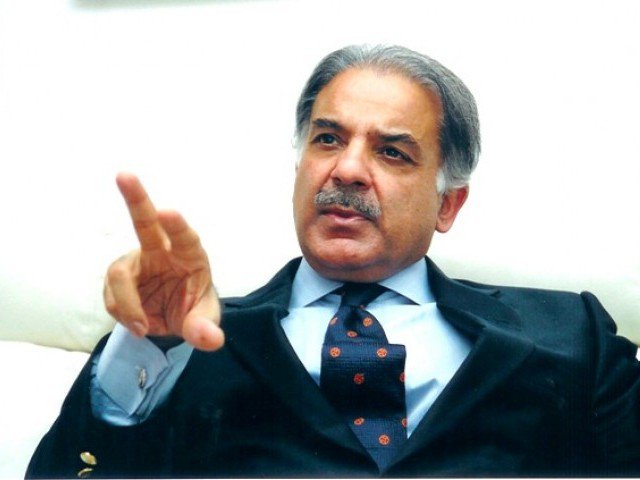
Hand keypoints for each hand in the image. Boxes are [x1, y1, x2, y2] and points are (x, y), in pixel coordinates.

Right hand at [103, 173, 223, 350]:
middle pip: (145, 220)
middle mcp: (161, 251)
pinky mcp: (120, 277)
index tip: (168, 212)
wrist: (174, 319)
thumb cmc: (195, 310)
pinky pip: (111, 294)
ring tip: (142, 327)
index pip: (185, 236)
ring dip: (125, 302)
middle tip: (124, 175)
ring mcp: (138, 262)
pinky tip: (138, 323)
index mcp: (190, 254)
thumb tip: (209, 339)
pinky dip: (121, 312)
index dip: (177, 225)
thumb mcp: (204, 321)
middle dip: (135, 198)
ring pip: (119, 272)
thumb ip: (206, 329)